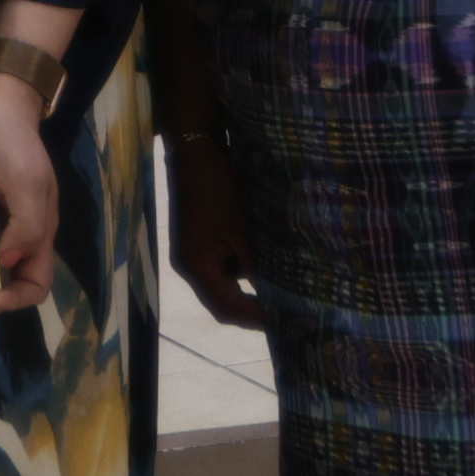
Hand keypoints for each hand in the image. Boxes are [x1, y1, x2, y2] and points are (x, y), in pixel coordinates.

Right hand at [164, 124, 264, 328]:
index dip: (254, 318)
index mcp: (195, 267)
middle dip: (251, 310)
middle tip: (284, 314)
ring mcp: (193, 254)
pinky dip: (244, 270)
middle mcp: (190, 266)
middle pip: (222, 301)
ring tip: (281, 292)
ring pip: (224, 284)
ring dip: (249, 290)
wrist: (196, 152)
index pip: (225, 307)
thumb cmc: (217, 190)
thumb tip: (275, 295)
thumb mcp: (240, 229)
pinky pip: (223, 266)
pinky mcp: (200, 242)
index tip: (283, 323)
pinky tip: (266, 267)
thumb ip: (254, 265)